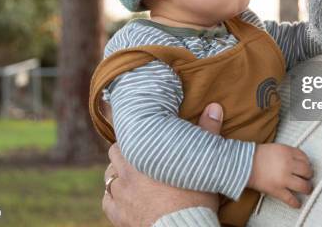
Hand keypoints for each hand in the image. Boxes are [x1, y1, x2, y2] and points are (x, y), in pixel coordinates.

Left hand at [101, 103, 223, 226]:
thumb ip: (207, 131)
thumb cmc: (195, 195)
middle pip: (115, 153)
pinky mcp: (118, 215)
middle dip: (125, 152)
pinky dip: (113, 199)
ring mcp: (120, 194)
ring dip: (118, 174)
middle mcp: (126, 171)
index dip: (135, 134)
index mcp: (142, 153)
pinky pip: (107, 202)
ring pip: (109, 176)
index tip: (142, 135)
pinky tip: (123, 198)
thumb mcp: (202, 161)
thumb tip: (214, 106)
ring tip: (132, 176)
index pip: (127, 134)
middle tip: (140, 156)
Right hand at [247, 143, 313, 207]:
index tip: (306, 167)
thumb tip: (297, 162)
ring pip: (303, 186)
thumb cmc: (256, 156)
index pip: (305, 158)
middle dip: (308, 176)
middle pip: (307, 171)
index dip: (307, 163)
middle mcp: (288, 164)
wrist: (243, 164)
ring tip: (306, 190)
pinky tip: (297, 203)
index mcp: (287, 152)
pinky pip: (291, 199)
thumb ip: (287, 153)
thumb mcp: (275, 148)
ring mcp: (283, 178)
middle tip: (307, 178)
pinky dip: (296, 203)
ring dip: (307, 189)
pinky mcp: (277, 190)